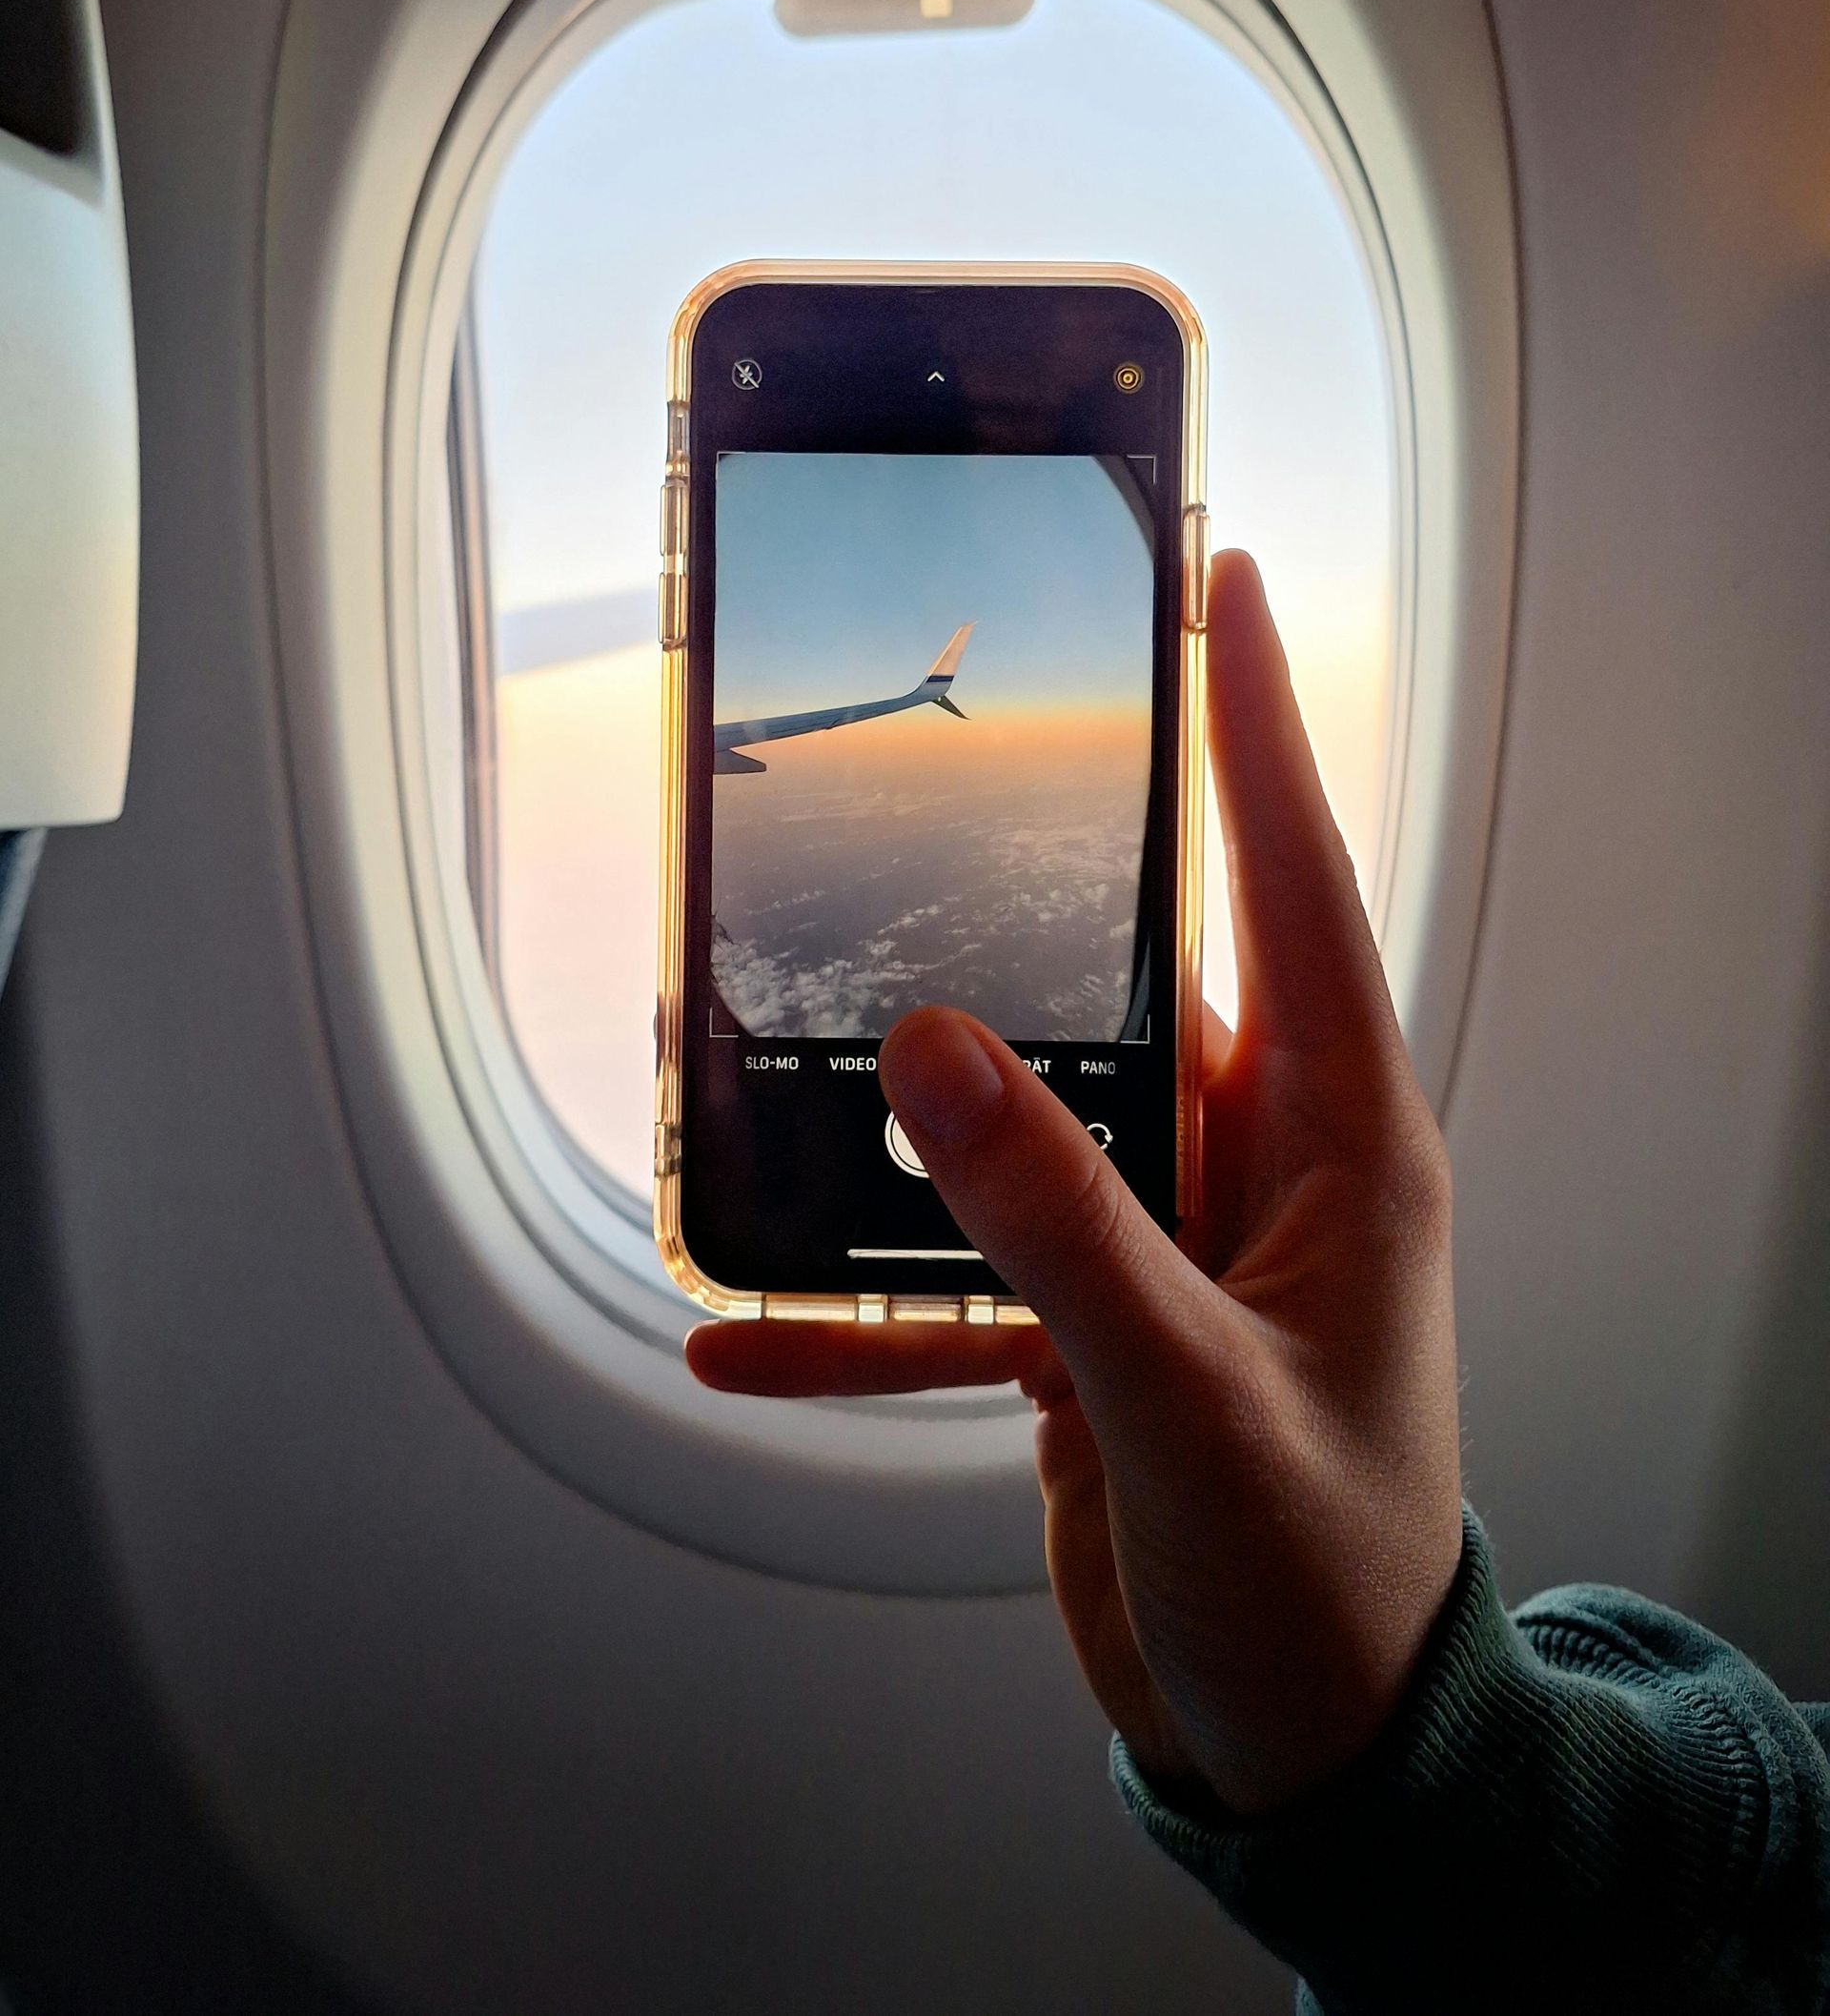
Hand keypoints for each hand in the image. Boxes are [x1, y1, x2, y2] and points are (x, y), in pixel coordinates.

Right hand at [688, 551, 1462, 1817]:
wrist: (1312, 1751)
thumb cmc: (1324, 1585)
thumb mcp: (1189, 1398)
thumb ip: (1060, 1223)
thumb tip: (932, 1050)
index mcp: (1337, 1139)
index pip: (1290, 879)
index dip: (1251, 723)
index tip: (1213, 580)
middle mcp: (1254, 1162)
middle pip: (1124, 975)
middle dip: (1021, 893)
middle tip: (928, 773)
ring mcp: (1168, 1237)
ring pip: (1017, 1119)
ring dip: (900, 1118)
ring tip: (774, 1063)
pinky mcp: (1093, 1323)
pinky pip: (955, 1280)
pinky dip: (859, 1306)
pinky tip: (750, 1328)